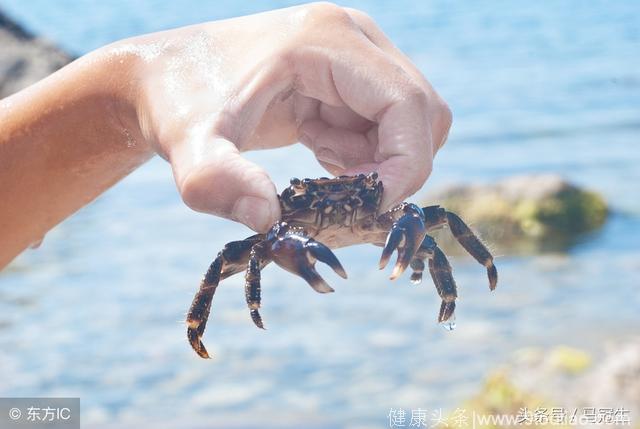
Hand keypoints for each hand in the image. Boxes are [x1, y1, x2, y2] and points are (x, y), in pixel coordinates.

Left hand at [119, 2, 451, 231]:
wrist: (164, 78)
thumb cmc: (179, 101)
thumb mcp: (188, 144)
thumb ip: (216, 181)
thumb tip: (268, 220)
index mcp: (328, 40)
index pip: (407, 103)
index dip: (406, 163)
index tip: (371, 206)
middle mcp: (353, 38)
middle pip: (422, 112)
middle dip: (395, 166)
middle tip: (343, 193)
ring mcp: (354, 56)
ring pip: (408, 123)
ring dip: (376, 161)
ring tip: (319, 163)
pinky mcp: (346, 78)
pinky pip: (384, 126)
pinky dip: (364, 154)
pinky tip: (319, 151)